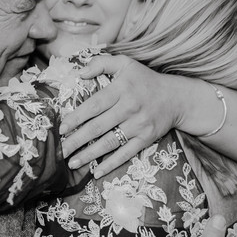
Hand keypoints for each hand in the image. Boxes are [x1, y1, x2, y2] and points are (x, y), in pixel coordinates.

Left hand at [59, 55, 181, 175]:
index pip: (94, 105)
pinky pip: (126, 154)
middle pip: (98, 127)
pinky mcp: (146, 138)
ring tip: (72, 163)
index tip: (62, 128)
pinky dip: (111, 164)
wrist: (176, 98)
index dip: (77, 117)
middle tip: (61, 151)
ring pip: (109, 142)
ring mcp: (139, 125)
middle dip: (77, 140)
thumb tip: (80, 72)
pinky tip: (96, 172)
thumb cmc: (145, 80)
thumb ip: (101, 63)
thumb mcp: (125, 64)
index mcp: (121, 89)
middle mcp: (129, 108)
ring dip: (89, 155)